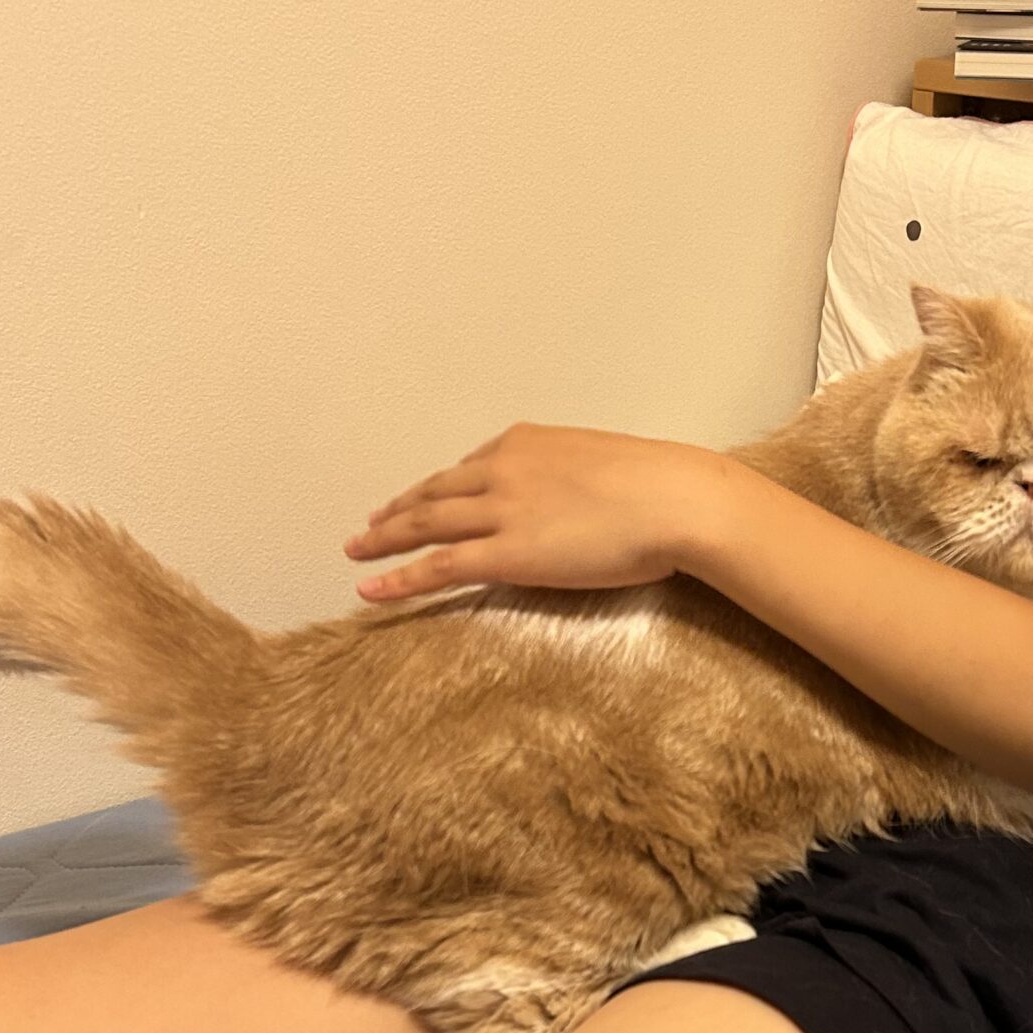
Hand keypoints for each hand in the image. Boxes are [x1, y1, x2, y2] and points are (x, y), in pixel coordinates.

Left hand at [342, 423, 724, 600]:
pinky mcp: (506, 552)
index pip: (470, 466)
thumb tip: (577, 505)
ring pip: (426, 524)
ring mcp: (500, 509)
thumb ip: (574, 483)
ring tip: (357, 551)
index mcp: (528, 443)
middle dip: (399, 509)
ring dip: (385, 538)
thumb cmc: (661, 487)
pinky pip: (439, 566)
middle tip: (371, 523)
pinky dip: (399, 578)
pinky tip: (371, 590)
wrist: (675, 500)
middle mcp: (502, 468)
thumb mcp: (605, 468)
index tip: (423, 498)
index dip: (440, 487)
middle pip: (435, 491)